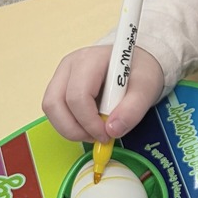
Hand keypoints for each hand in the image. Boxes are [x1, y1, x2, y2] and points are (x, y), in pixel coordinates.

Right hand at [42, 45, 163, 142]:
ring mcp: (62, 75)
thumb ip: (132, 110)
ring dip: (70, 129)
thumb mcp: (147, 89)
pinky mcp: (60, 87)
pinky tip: (89, 125)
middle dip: (75, 129)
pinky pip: (55, 111)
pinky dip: (69, 124)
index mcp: (90, 60)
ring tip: (95, 132)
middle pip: (55, 103)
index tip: (107, 134)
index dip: (89, 122)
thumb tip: (112, 130)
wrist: (136, 64)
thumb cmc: (140, 72)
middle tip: (98, 137)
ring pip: (51, 109)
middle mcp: (70, 65)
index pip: (77, 96)